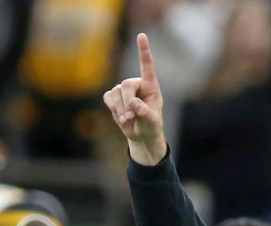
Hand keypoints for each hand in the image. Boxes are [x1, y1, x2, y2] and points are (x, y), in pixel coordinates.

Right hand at [103, 33, 166, 165]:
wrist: (141, 135)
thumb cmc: (151, 126)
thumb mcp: (152, 121)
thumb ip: (145, 112)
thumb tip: (133, 103)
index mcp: (151, 86)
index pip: (147, 66)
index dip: (143, 50)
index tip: (141, 35)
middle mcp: (137, 84)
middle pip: (126, 85)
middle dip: (127, 102)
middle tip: (131, 116)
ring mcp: (124, 90)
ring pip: (116, 93)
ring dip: (121, 109)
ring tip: (129, 120)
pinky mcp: (113, 97)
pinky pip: (108, 98)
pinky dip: (113, 109)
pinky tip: (121, 117)